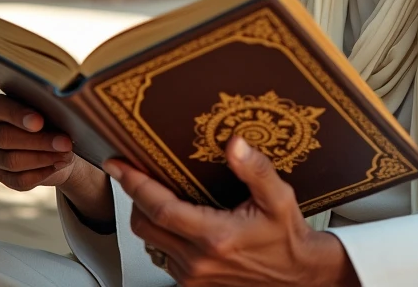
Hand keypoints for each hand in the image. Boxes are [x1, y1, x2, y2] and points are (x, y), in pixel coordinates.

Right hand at [0, 95, 112, 220]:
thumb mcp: (47, 108)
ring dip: (43, 158)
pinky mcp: (1, 177)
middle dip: (38, 141)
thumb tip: (61, 113)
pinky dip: (41, 173)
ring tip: (66, 154)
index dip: (17, 115)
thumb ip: (46, 107)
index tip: (39, 122)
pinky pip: (18, 180)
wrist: (55, 144)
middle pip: (4, 137)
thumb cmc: (49, 117)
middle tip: (64, 142)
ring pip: (12, 161)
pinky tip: (58, 165)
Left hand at [107, 137, 358, 285]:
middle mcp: (198, 260)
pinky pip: (164, 257)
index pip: (159, 207)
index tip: (118, 163)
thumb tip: (235, 144)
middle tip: (136, 173)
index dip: (134, 183)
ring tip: (157, 194)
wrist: (299, 276)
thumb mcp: (279, 198)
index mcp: (215, 236)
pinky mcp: (194, 285)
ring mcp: (193, 276)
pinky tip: (177, 220)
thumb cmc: (287, 237)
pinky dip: (162, 236)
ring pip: (151, 242)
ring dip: (149, 217)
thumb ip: (256, 170)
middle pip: (144, 225)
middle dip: (135, 197)